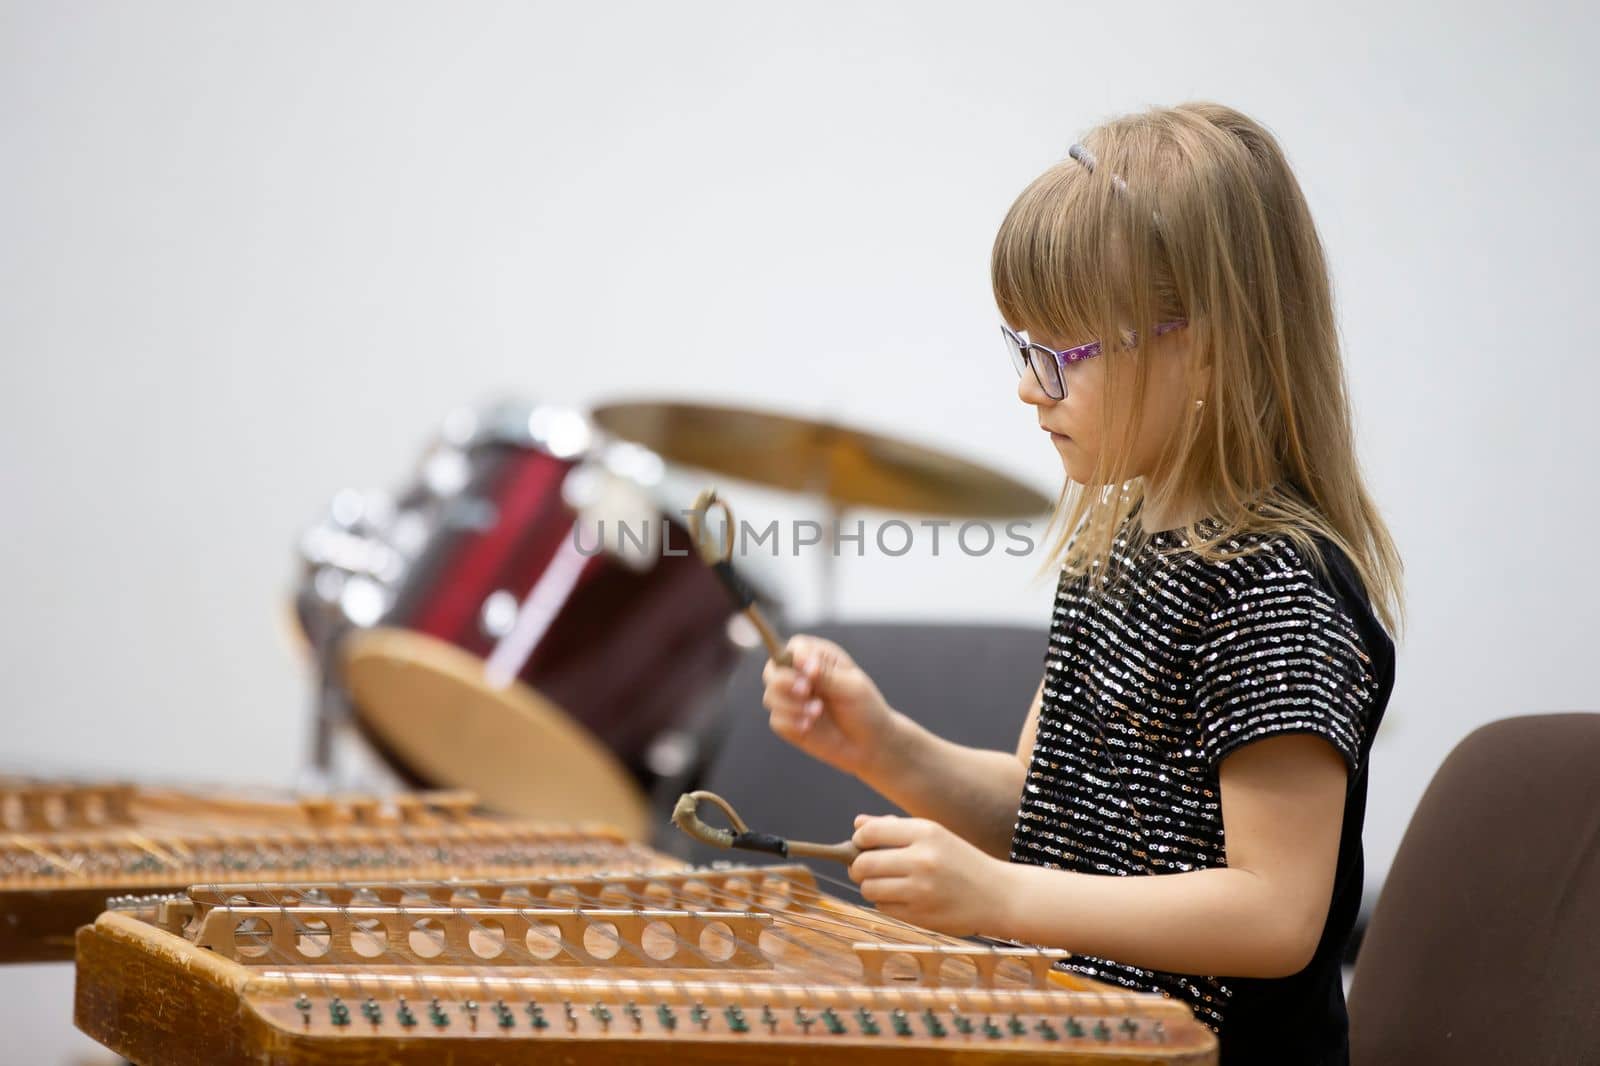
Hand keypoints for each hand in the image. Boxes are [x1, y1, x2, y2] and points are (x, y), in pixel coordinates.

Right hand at [762, 635, 895, 778]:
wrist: (870, 745)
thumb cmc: (865, 709)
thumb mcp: (852, 688)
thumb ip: (826, 675)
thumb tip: (805, 662)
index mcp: (818, 658)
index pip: (794, 648)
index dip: (796, 659)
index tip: (812, 673)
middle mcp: (800, 676)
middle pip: (772, 670)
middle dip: (784, 682)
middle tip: (806, 691)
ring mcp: (793, 700)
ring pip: (770, 696)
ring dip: (791, 705)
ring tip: (817, 712)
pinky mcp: (789, 723)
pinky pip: (776, 720)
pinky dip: (791, 723)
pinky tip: (809, 726)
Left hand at [847, 814, 1012, 936]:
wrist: (998, 896)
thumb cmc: (961, 862)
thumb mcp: (934, 836)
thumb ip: (894, 829)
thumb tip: (858, 825)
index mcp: (925, 833)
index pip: (870, 834)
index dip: (859, 840)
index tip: (863, 844)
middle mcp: (922, 860)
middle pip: (863, 865)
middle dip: (858, 867)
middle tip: (866, 869)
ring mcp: (920, 890)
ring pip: (868, 889)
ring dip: (871, 887)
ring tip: (887, 884)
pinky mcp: (920, 916)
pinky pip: (883, 908)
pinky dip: (887, 903)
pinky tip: (905, 898)